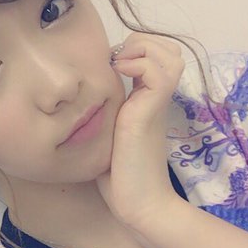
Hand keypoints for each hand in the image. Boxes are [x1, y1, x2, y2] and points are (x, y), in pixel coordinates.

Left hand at [96, 32, 184, 231]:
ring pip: (170, 54)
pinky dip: (139, 64)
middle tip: (117, 62)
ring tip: (120, 67)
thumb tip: (77, 102)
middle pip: (169, 50)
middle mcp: (154, 98)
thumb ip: (102, 116)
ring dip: (143, 50)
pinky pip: (158, 73)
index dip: (137, 49)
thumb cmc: (119, 177)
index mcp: (146, 101)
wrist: (139, 204)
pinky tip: (118, 76)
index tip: (110, 64)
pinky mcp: (150, 112)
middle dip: (142, 42)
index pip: (157, 56)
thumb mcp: (106, 137)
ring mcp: (155, 104)